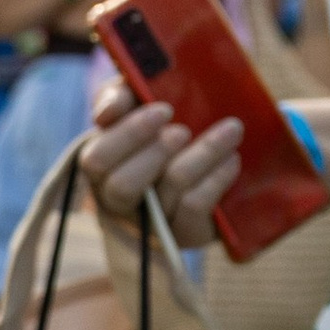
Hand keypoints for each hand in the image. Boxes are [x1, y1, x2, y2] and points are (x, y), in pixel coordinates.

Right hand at [80, 80, 242, 245]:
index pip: (97, 160)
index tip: (164, 110)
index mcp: (101, 170)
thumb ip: (116, 96)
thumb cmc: (156, 130)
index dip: (127, 135)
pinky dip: (217, 178)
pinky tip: (232, 158)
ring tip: (230, 130)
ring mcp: (151, 222)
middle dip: (155, 153)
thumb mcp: (133, 105)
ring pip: (170, 190)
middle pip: (122, 186)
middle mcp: (118, 202)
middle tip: (183, 130)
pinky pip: (196, 207)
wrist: (201, 168)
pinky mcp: (183, 232)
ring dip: (203, 155)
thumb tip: (106, 113)